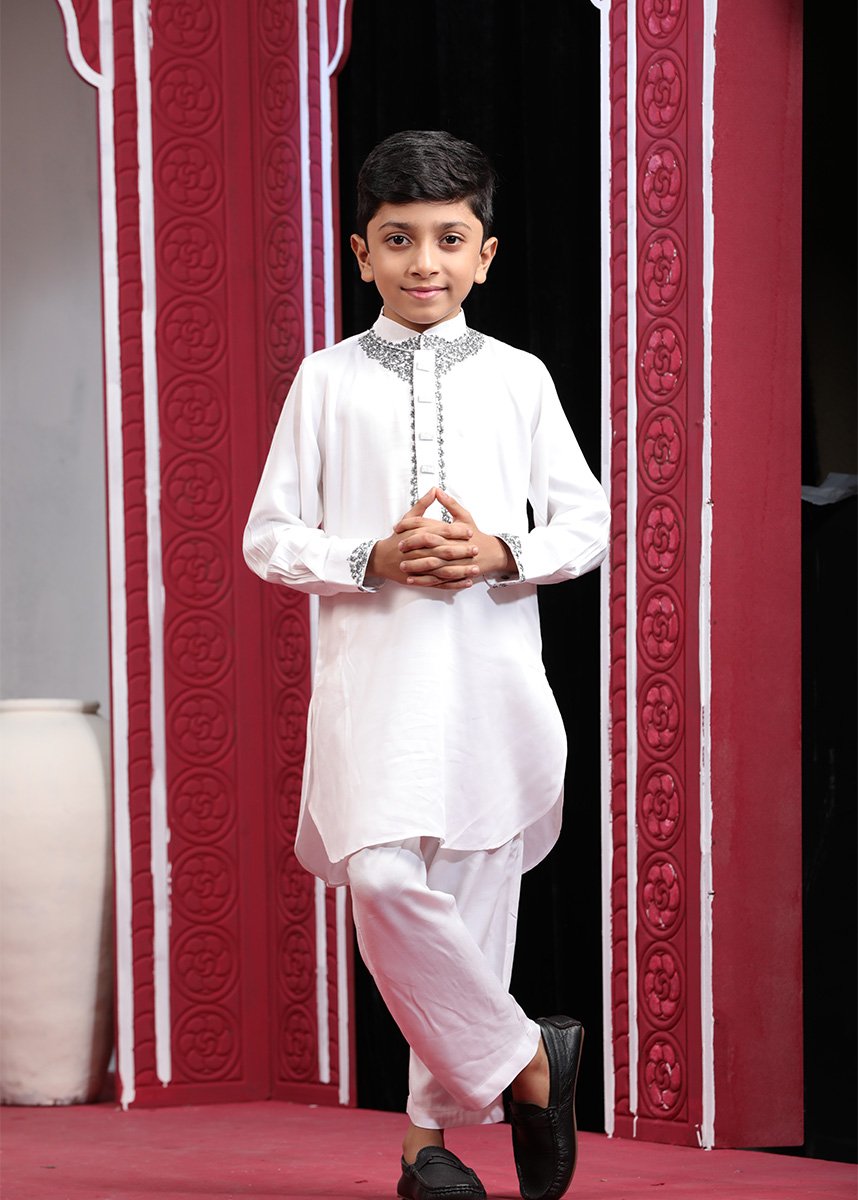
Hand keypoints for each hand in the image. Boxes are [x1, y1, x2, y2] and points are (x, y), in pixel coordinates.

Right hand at [366, 490, 474, 588]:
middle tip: (476, 549)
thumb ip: (422, 504)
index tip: (470, 532)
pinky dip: (454, 583)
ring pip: (444, 569)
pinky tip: (466, 582)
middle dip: (462, 551)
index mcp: (419, 535)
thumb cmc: (398, 538)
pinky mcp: (421, 580)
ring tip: (476, 568)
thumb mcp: (409, 519)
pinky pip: (440, 583)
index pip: (441, 532)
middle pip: (444, 550)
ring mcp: (420, 567)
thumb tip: (434, 490)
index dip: (457, 532)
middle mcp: (420, 551)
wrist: (382, 558)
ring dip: (461, 570)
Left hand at [394, 489, 513, 589]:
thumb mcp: (464, 516)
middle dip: (411, 546)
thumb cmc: (475, 534)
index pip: (427, 525)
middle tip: (398, 547)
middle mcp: (451, 545)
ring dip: (415, 566)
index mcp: (451, 529)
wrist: (490, 553)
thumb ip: (450, 503)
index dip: (409, 525)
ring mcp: (453, 562)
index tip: (397, 528)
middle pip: (428, 544)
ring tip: (402, 566)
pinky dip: (423, 580)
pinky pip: (436, 579)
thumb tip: (436, 490)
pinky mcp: (453, 574)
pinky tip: (411, 580)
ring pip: (431, 564)